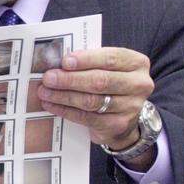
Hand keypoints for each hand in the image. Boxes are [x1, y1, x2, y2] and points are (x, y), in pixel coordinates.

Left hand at [37, 47, 152, 149]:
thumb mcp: (106, 68)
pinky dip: (66, 110)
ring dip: (64, 96)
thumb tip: (57, 62)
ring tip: (44, 92)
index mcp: (136, 63)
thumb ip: (89, 62)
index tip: (64, 61)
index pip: (110, 58)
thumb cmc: (109, 84)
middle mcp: (139, 84)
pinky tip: (51, 105)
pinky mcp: (118, 125)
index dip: (86, 59)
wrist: (122, 117)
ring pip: (91, 100)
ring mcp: (131, 106)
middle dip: (70, 79)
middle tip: (48, 78)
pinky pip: (87, 117)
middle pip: (100, 81)